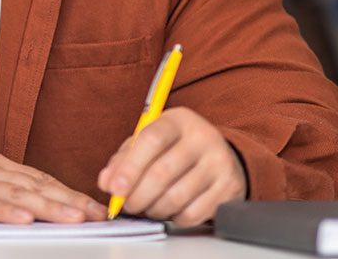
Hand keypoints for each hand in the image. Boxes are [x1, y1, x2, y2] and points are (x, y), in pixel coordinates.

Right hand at [0, 144, 108, 223]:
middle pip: (35, 185)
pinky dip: (5, 210)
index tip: (95, 208)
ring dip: (47, 206)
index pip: (39, 179)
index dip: (69, 193)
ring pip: (15, 193)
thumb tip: (30, 209)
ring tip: (73, 218)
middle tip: (97, 215)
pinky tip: (23, 218)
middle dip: (69, 201)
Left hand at [97, 106, 246, 226]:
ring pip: (177, 197)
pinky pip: (194, 213)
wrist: (220, 154)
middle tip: (127, 205)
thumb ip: (123, 159)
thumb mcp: (148, 141)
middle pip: (162, 172)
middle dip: (137, 195)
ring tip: (147, 207)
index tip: (115, 188)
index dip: (129, 167)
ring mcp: (221, 162)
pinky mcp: (230, 188)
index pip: (151, 140)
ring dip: (154, 209)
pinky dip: (175, 217)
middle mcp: (203, 137)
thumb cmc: (174, 148)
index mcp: (178, 120)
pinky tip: (170, 211)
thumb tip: (107, 182)